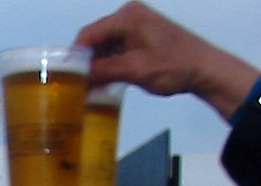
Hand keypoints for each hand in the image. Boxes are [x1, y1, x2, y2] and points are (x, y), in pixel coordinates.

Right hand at [76, 2, 257, 118]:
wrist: (205, 68)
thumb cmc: (173, 66)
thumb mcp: (133, 70)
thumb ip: (102, 70)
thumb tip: (79, 77)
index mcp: (127, 17)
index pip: (88, 34)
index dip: (74, 57)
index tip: (66, 78)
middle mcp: (130, 15)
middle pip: (95, 38)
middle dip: (86, 61)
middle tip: (77, 84)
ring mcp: (137, 23)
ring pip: (104, 44)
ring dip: (97, 63)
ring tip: (90, 85)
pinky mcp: (142, 34)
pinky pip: (116, 46)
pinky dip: (109, 62)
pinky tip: (105, 79)